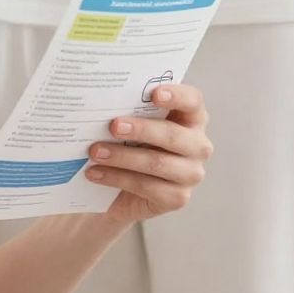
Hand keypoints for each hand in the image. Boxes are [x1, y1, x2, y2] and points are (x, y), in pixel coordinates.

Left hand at [84, 84, 212, 227]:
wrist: (121, 192)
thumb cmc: (130, 146)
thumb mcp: (132, 126)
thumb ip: (130, 111)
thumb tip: (104, 101)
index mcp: (192, 119)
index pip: (193, 101)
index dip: (177, 96)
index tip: (154, 94)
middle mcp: (198, 146)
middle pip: (173, 134)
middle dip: (141, 129)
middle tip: (113, 126)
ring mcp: (191, 174)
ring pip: (157, 163)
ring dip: (122, 156)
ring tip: (95, 152)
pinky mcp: (178, 198)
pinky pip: (147, 187)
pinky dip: (117, 178)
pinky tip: (95, 173)